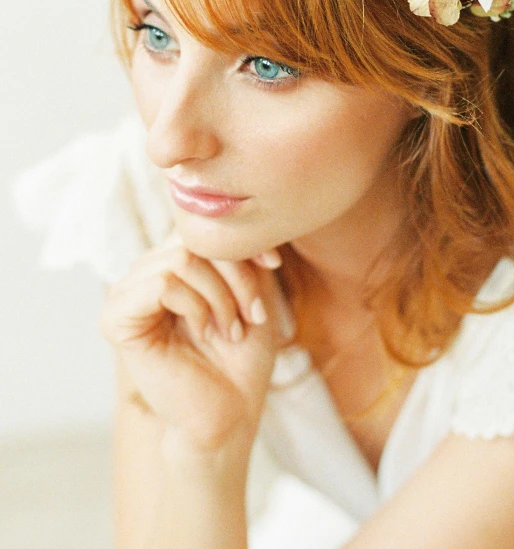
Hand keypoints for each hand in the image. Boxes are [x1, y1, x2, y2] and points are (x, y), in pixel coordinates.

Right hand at [100, 230, 292, 458]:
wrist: (230, 414)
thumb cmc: (241, 359)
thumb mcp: (251, 292)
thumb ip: (241, 254)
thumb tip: (239, 223)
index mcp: (170, 265)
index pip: (200, 228)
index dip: (239, 243)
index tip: (273, 266)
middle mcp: (145, 274)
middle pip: (192, 239)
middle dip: (235, 275)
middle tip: (251, 314)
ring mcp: (127, 294)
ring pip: (180, 258)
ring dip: (219, 294)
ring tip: (229, 328)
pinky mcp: (117, 318)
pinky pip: (161, 282)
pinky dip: (194, 305)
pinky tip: (203, 332)